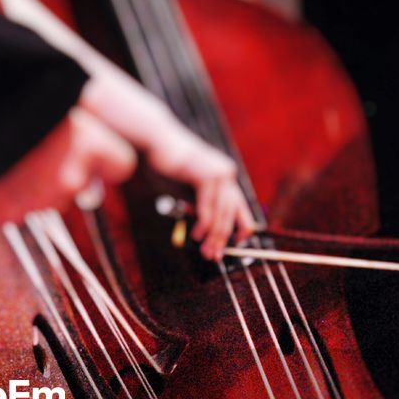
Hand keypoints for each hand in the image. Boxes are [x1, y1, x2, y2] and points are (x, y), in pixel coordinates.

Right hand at [0, 108, 136, 224]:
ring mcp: (39, 201)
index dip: (105, 153)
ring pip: (53, 200)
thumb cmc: (9, 98)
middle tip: (38, 147)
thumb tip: (99, 167)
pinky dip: (10, 200)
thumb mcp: (57, 99)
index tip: (90, 143)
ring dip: (38, 186)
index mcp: (87, 141)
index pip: (121, 163)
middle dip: (68, 171)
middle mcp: (69, 177)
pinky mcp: (8, 217)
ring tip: (12, 158)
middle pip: (85, 185)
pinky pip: (22, 212)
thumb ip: (86, 128)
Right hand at [147, 129, 257, 260]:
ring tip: (207, 251)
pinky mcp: (207, 176)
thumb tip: (204, 229)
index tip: (237, 244)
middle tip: (215, 256)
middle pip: (231, 213)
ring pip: (222, 213)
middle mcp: (226, 174)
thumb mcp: (187, 189)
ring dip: (214, 236)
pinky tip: (197, 235)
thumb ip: (198, 205)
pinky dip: (204, 224)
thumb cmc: (168, 166)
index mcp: (224, 176)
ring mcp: (219, 173)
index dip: (242, 227)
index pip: (240, 206)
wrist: (157, 143)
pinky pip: (208, 207)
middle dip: (223, 238)